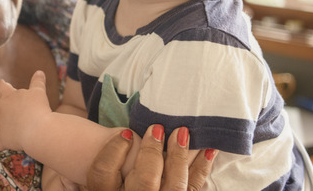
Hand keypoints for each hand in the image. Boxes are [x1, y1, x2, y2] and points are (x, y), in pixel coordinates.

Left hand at [0, 70, 52, 152]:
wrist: (37, 130)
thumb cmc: (38, 109)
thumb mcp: (39, 92)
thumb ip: (37, 82)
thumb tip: (40, 72)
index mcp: (7, 96)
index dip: (1, 85)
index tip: (4, 85)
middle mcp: (0, 110)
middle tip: (6, 106)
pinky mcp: (2, 140)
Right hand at [84, 125, 215, 190]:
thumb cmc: (121, 181)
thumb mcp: (108, 175)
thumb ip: (112, 158)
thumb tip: (127, 134)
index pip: (103, 174)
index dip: (114, 151)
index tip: (127, 133)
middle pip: (143, 182)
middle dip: (152, 153)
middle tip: (158, 128)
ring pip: (174, 187)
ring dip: (179, 158)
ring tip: (182, 133)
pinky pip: (194, 188)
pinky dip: (202, 168)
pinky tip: (209, 150)